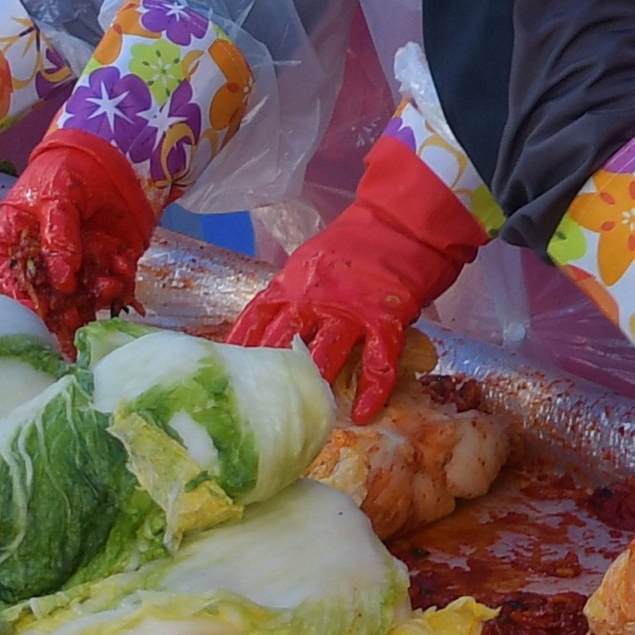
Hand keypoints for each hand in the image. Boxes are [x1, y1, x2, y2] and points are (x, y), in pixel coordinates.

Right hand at [0, 125, 163, 340]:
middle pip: (47, 291)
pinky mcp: (111, 259)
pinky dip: (120, 280)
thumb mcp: (55, 196)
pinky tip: (122, 273)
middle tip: (73, 318)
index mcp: (17, 239)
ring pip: (82, 290)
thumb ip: (57, 236)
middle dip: (60, 307)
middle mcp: (46, 257)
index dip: (16, 293)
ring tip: (107, 289)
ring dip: (93, 297)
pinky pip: (114, 278)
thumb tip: (62, 280)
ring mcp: (80, 260)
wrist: (114, 152)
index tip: (32, 306)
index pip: (7, 272)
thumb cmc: (68, 170)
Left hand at [228, 127, 488, 416]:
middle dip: (270, 376)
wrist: (407, 217)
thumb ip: (298, 289)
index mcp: (292, 283)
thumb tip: (282, 322)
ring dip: (314, 387)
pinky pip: (378, 361)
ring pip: (324, 356)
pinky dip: (372, 390)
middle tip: (261, 409)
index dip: (240, 349)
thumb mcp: (314, 259)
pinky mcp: (386, 318)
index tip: (227, 375)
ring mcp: (350, 310)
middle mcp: (313, 299)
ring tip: (308, 417)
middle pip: (281, 344)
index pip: (255, 320)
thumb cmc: (362, 237)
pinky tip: (362, 413)